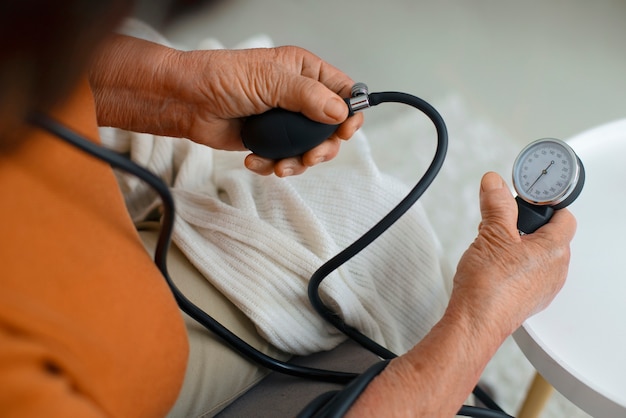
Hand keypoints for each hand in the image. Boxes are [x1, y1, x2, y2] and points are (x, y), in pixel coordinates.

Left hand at [89, 35, 362, 175]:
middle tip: (311, 156)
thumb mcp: (270, 81)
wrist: (186, 102)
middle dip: (324, 147)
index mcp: (305, 72)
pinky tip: (254, 161)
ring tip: (281, 167)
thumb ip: (309, 96)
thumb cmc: (222, 78)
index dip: (350, 112)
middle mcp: (298, 96)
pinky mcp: (269, 141)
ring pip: (310, 149)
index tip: (344, 131)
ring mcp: (284, 121)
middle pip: (331, 128)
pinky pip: (285, 160)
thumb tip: (340, 113)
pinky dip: (273, 165)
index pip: (343, 91)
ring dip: (299, 163)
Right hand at [450, 172, 576, 337]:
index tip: (524, 199)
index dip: (544, 203)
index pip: (564, 215)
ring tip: (493, 246)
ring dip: (518, 246)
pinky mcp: (528, 299)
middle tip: (502, 223)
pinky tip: (493, 266)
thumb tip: (496, 184)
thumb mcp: (491, 234)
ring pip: (536, 255)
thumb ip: (497, 205)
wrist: (475, 322)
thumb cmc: (488, 286)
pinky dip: (513, 265)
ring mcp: (543, 287)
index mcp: (555, 249)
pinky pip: (527, 273)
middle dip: (525, 225)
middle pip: (549, 235)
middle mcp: (555, 269)